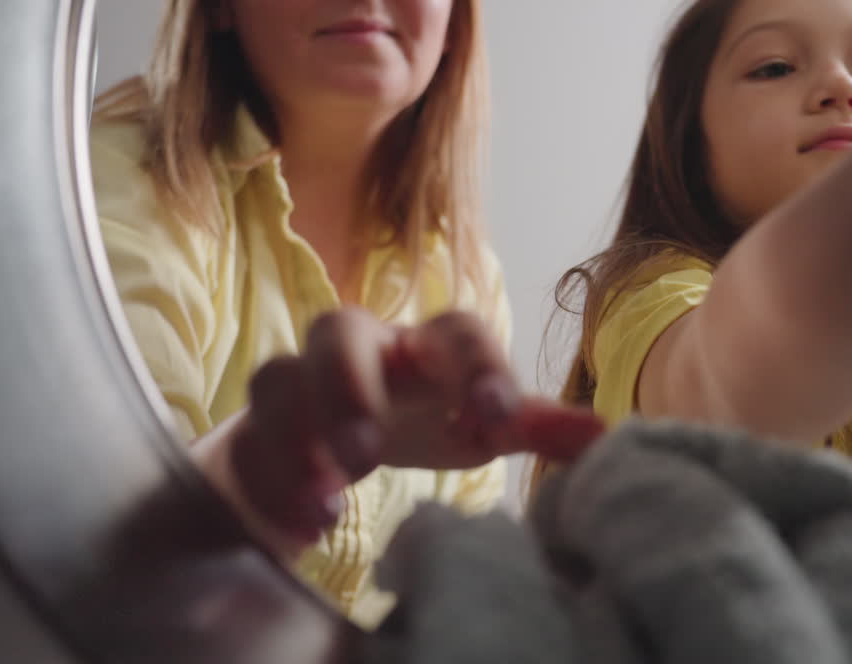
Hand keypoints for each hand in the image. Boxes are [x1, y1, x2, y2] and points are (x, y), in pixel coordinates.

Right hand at [227, 307, 603, 552]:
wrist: (329, 443)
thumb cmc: (419, 420)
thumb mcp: (474, 425)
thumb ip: (531, 428)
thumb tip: (606, 435)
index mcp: (423, 345)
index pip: (454, 328)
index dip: (476, 364)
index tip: (497, 417)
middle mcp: (356, 348)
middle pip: (338, 329)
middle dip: (350, 388)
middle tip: (368, 456)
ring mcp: (297, 381)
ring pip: (276, 378)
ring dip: (297, 436)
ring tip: (329, 500)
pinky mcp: (254, 426)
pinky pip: (245, 440)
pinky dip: (271, 481)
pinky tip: (306, 524)